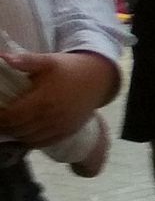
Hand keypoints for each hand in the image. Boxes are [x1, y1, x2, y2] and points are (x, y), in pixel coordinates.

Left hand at [0, 50, 119, 145]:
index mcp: (44, 100)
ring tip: (9, 126)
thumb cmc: (70, 68)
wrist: (99, 78)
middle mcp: (52, 118)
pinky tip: (24, 133)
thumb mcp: (48, 60)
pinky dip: (30, 141)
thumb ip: (25, 61)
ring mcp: (61, 127)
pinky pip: (43, 143)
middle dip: (4, 126)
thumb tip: (3, 57)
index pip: (12, 116)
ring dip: (16, 134)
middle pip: (18, 129)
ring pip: (29, 139)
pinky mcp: (68, 132)